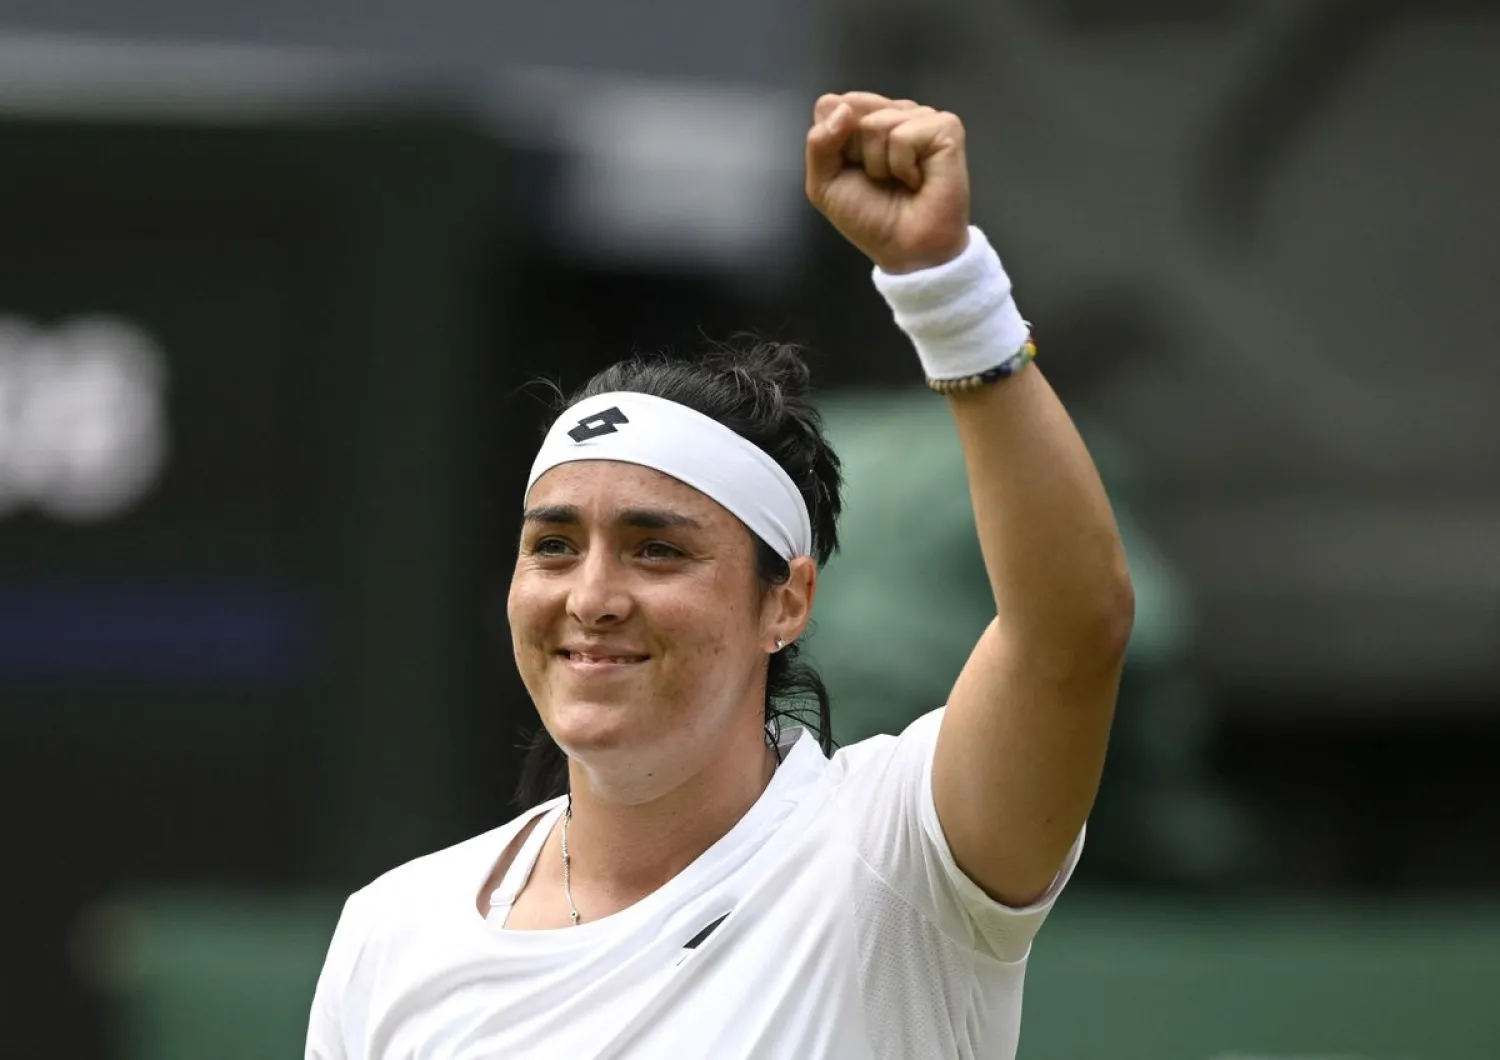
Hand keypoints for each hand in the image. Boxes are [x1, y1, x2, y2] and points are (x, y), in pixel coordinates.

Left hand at [804, 91, 971, 274]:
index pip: (830, 105)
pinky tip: (917, 180)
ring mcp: (921, 117)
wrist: (907, 251)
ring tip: (899, 182)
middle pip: (852, 108)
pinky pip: (904, 134)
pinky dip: (902, 165)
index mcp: (865, 121)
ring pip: (877, 122)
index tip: (851, 171)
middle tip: (877, 179)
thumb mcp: (824, 184)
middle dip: (855, 153)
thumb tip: (842, 108)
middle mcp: (893, 113)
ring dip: (880, 164)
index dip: (832, 142)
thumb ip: (819, 144)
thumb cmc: (870, 219)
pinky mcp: (946, 128)